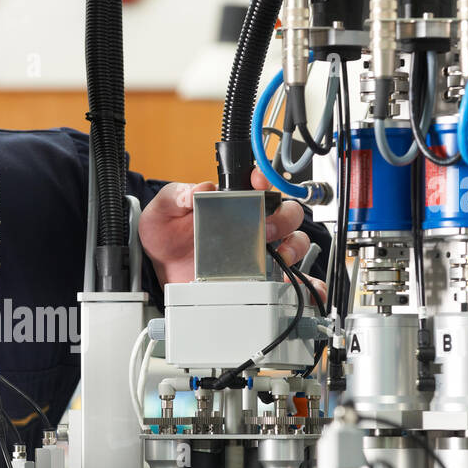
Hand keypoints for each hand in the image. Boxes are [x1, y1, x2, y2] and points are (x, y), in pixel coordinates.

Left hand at [137, 170, 325, 300]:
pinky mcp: (261, 276)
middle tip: (265, 229)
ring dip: (294, 247)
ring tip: (280, 256)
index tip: (259, 183)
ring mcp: (258, 250)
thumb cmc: (166, 236)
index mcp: (232, 202)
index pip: (258, 185)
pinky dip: (306, 284)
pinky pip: (291, 279)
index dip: (264, 180)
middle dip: (282, 218)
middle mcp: (251, 224)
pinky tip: (304, 287)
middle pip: (285, 213)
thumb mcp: (163, 210)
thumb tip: (200, 189)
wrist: (162, 270)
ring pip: (294, 241)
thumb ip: (177, 195)